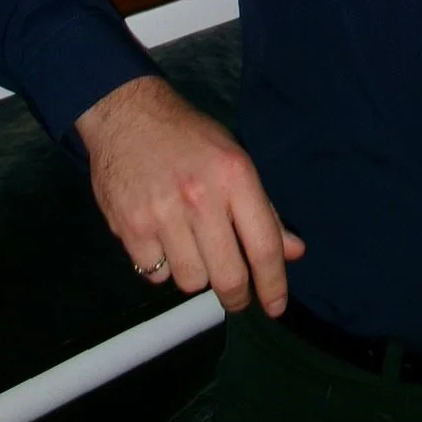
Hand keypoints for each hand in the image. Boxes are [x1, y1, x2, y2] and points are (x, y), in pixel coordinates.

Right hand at [75, 75, 304, 314]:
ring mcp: (163, 214)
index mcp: (234, 176)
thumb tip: (293, 252)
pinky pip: (154, 274)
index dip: (274, 284)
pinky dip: (161, 265)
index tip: (276, 307)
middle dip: (236, 297)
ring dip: (195, 274)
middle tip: (236, 298)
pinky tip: (161, 238)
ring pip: (190, 281)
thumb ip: (263, 210)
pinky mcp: (130, 227)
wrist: (127, 115)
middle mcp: (201, 197)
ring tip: (190, 247)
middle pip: (228, 276)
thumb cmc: (188, 137)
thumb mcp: (234, 159)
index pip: (264, 245)